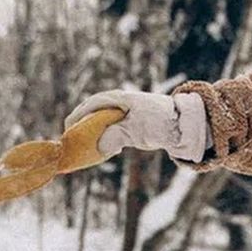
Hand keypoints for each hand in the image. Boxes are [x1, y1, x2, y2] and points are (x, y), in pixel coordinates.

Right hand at [64, 88, 208, 161]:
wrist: (183, 124)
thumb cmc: (160, 122)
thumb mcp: (137, 130)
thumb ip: (116, 136)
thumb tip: (98, 147)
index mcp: (119, 99)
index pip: (90, 106)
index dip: (77, 119)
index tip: (68, 132)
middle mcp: (120, 102)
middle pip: (92, 113)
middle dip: (81, 127)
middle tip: (71, 143)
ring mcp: (125, 111)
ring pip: (101, 122)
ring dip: (92, 134)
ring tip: (85, 149)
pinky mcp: (131, 122)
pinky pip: (111, 128)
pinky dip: (105, 137)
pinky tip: (107, 150)